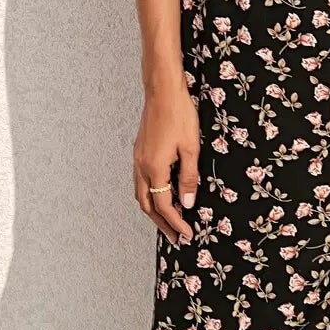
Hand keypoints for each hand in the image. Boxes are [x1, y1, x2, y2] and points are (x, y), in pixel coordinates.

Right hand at [134, 74, 200, 246]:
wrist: (162, 91)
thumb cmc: (179, 115)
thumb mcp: (191, 149)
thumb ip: (188, 178)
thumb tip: (187, 203)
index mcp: (154, 168)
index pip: (164, 205)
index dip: (176, 222)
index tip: (187, 234)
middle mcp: (141, 167)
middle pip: (148, 205)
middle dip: (162, 224)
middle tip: (175, 238)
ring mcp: (138, 159)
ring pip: (142, 194)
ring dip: (154, 211)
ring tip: (169, 221)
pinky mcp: (139, 152)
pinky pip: (141, 182)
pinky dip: (150, 196)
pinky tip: (162, 196)